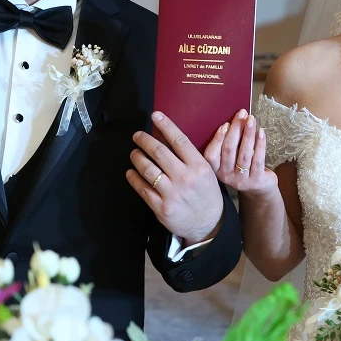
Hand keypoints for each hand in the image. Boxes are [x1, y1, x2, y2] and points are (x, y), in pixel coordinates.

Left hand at [128, 112, 224, 245]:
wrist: (209, 224)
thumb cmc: (207, 194)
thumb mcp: (207, 172)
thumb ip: (191, 157)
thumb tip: (170, 137)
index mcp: (199, 166)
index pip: (179, 140)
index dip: (165, 126)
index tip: (155, 116)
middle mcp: (185, 178)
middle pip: (159, 152)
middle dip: (144, 140)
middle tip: (137, 135)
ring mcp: (172, 194)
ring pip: (148, 169)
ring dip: (137, 157)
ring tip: (134, 153)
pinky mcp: (161, 207)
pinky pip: (142, 188)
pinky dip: (134, 178)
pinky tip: (131, 172)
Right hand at [205, 109, 276, 195]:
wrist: (259, 188)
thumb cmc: (242, 167)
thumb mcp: (230, 159)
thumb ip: (228, 144)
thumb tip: (233, 120)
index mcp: (216, 170)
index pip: (210, 155)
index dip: (217, 139)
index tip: (225, 124)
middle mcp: (226, 176)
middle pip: (229, 150)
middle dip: (235, 129)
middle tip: (242, 114)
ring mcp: (241, 180)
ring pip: (244, 154)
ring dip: (248, 134)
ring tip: (251, 119)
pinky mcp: (256, 180)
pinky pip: (258, 159)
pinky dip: (260, 144)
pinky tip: (261, 132)